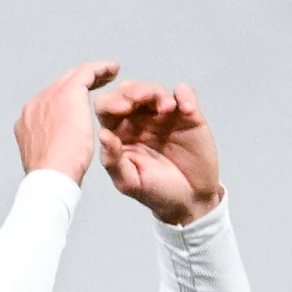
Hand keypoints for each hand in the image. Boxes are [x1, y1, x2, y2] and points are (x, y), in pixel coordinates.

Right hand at [13, 63, 115, 185]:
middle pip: (60, 84)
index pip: (50, 101)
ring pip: (73, 76)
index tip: (83, 101)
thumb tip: (59, 144)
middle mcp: (35, 105)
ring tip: (110, 73)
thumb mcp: (47, 159)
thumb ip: (51, 145)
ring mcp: (49, 97)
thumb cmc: (53, 178)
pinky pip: (87, 72)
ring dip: (93, 73)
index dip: (67, 98)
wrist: (50, 178)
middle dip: (80, 81)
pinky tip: (114, 70)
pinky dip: (101, 69)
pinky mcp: (68, 94)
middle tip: (100, 80)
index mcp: (28, 121)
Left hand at [96, 78, 220, 225]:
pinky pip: (184, 93)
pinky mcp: (187, 114)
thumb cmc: (155, 192)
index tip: (120, 109)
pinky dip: (184, 96)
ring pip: (155, 90)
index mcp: (119, 133)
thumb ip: (113, 161)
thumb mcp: (129, 182)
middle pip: (129, 92)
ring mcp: (163, 115)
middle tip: (142, 98)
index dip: (110, 103)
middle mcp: (138, 120)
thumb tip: (102, 134)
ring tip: (167, 108)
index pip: (107, 108)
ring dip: (157, 93)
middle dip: (134, 91)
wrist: (189, 200)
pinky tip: (187, 110)